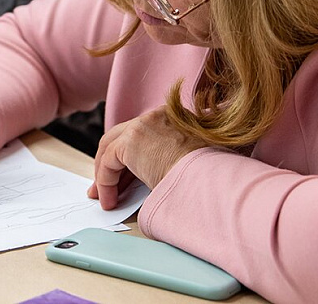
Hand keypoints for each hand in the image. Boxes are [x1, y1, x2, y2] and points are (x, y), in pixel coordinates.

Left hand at [87, 106, 208, 209]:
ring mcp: (143, 125)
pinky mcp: (132, 139)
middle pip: (122, 138)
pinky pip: (109, 161)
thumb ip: (170, 162)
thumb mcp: (190, 163)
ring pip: (111, 148)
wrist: (211, 178)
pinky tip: (110, 200)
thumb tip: (156, 180)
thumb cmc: (209, 177)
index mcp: (174, 117)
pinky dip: (105, 181)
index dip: (130, 161)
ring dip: (106, 175)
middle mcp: (157, 116)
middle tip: (107, 189)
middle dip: (111, 166)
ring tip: (105, 199)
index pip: (142, 136)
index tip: (125, 180)